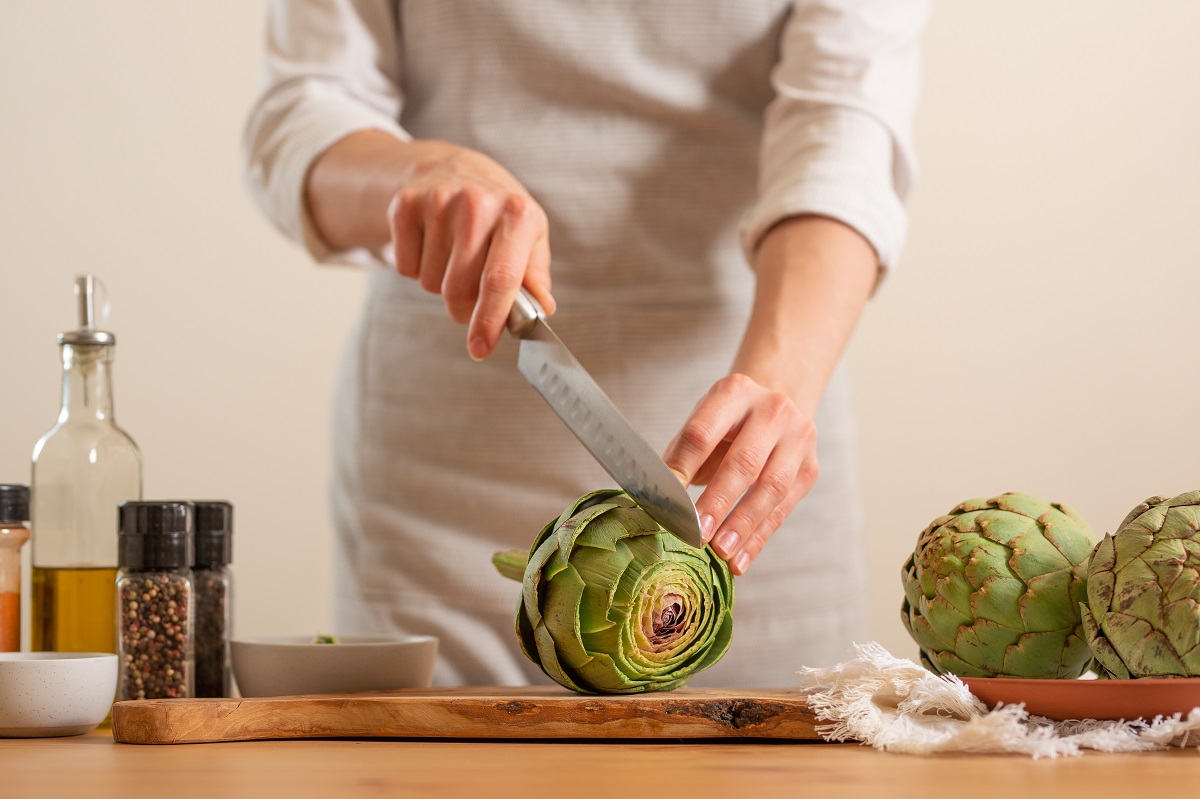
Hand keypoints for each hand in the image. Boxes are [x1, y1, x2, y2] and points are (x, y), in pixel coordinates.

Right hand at [387, 142, 554, 359]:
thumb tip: (541, 309)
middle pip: (458, 291)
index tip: (480, 349)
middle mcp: (477, 203)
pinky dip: (416, 267)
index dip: (489, 320)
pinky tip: (432, 243)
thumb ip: (535, 277)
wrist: (456, 169)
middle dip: (463, 306)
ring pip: (430, 283)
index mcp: (517, 214)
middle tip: (471, 290)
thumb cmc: (499, 214)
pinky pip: (405, 268)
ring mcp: (438, 200)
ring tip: (454, 255)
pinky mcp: (405, 203)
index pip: (500, 279)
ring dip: (440, 284)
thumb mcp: (529, 238)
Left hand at [662, 373, 818, 575]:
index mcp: (734, 392)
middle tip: (697, 533)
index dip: (683, 467)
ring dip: (744, 525)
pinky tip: (740, 560)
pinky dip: (759, 538)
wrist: (778, 405)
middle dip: (719, 501)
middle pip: (744, 461)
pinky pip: (784, 509)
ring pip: (772, 487)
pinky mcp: (809, 469)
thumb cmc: (728, 422)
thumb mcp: (703, 422)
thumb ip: (682, 456)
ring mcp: (798, 439)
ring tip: (721, 551)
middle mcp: (772, 410)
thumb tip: (658, 499)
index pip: (703, 432)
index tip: (666, 501)